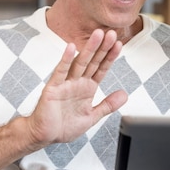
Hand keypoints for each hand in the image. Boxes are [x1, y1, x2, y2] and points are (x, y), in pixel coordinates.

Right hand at [25, 29, 127, 148]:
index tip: (119, 44)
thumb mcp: (92, 116)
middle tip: (111, 33)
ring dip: (89, 49)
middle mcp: (77, 82)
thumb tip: (124, 95)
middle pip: (93, 61)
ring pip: (79, 63)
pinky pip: (61, 72)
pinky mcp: (53, 88)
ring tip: (97, 35)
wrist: (45, 136)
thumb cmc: (64, 126)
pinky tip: (71, 47)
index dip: (110, 57)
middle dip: (102, 48)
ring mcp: (65, 83)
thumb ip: (108, 105)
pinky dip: (66, 59)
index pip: (101, 68)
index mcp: (87, 88)